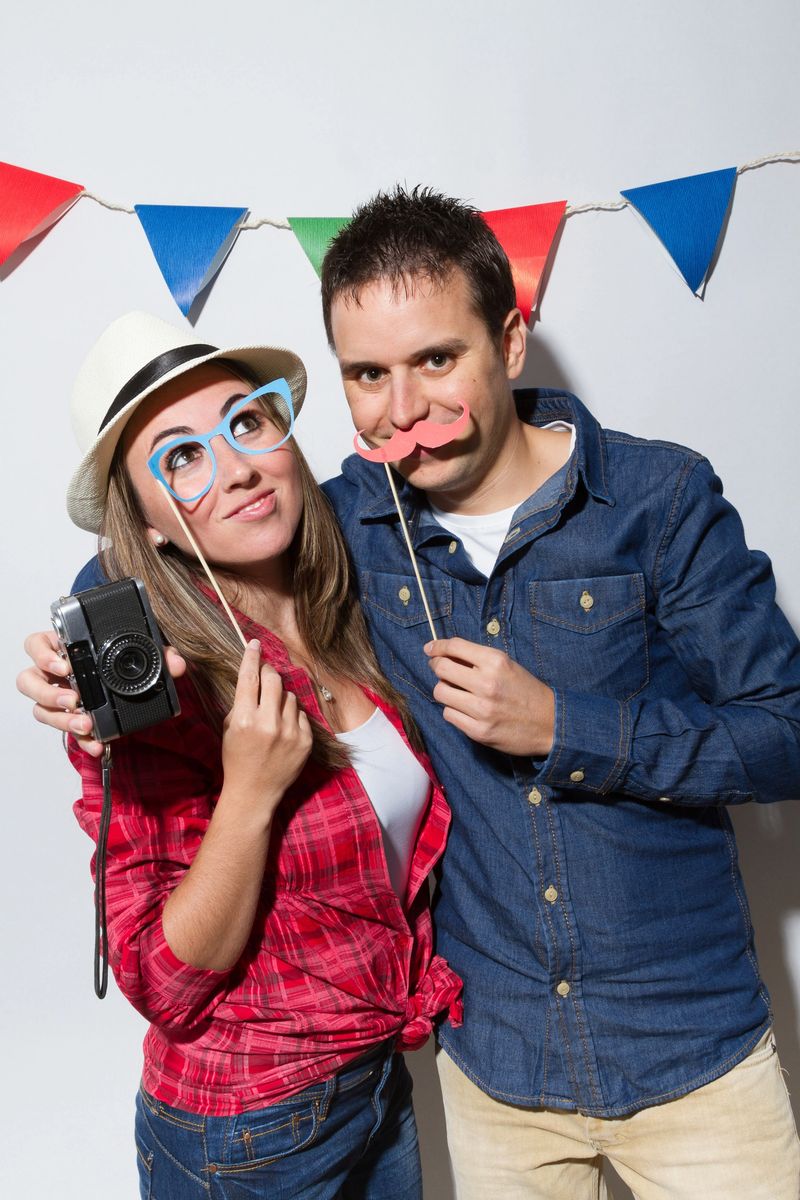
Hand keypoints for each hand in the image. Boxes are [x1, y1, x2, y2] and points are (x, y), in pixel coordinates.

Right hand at [17, 629, 186, 757]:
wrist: (128, 684)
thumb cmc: (123, 658)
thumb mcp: (143, 649)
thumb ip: (160, 653)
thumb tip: (176, 664)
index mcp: (64, 648)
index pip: (37, 645)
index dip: (44, 655)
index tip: (65, 666)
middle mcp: (54, 674)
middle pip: (28, 681)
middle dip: (47, 693)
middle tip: (73, 700)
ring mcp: (57, 698)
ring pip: (40, 710)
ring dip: (61, 720)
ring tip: (85, 725)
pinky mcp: (70, 720)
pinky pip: (66, 732)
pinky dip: (81, 740)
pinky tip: (97, 745)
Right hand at [221, 641, 312, 817]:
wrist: (255, 792)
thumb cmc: (237, 758)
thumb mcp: (229, 728)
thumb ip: (242, 703)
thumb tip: (254, 677)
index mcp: (245, 720)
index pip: (249, 678)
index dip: (252, 657)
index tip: (254, 644)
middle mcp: (269, 724)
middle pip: (274, 680)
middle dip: (269, 673)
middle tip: (265, 674)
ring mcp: (290, 733)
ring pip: (290, 696)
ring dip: (281, 699)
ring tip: (272, 715)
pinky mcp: (305, 741)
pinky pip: (301, 714)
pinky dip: (292, 716)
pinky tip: (283, 730)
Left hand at [424, 637, 554, 756]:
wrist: (550, 723)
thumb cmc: (526, 691)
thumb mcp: (507, 665)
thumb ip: (478, 659)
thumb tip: (444, 653)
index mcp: (496, 662)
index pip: (455, 647)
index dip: (437, 646)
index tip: (430, 649)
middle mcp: (487, 683)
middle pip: (441, 669)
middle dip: (436, 666)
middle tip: (440, 668)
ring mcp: (482, 709)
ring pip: (440, 692)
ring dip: (445, 690)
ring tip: (457, 692)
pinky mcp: (479, 731)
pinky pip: (449, 715)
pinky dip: (453, 710)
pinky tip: (465, 709)